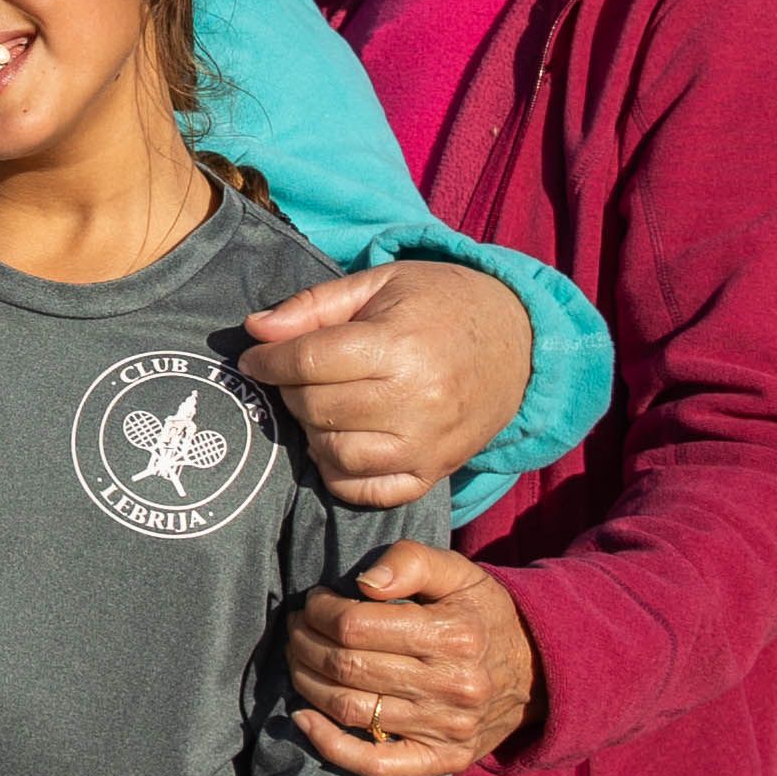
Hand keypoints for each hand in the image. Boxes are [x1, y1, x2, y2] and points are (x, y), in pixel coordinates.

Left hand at [239, 262, 530, 512]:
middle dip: (291, 391)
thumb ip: (315, 306)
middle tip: (295, 376)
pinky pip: (367, 491)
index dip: (269, 360)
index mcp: (400, 346)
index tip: (254, 359)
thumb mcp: (381, 284)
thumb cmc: (443, 304)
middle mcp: (416, 401)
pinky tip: (342, 442)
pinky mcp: (435, 473)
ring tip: (321, 406)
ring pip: (334, 454)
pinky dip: (341, 472)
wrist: (522, 343)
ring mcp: (426, 445)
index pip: (309, 361)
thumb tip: (256, 330)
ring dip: (312, 432)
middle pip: (316, 408)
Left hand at [286, 541, 539, 775]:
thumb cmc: (483, 615)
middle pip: (348, 668)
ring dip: (307, 682)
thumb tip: (363, 583)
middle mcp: (453, 687)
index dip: (320, 612)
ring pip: (352, 710)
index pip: (357, 626)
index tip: (314, 602)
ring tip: (299, 657)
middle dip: (306, 643)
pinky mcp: (443, 760)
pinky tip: (304, 719)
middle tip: (296, 628)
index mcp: (455, 635)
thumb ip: (411, 562)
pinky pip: (376, 764)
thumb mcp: (459, 572)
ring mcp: (447, 730)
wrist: (537, 671)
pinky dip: (330, 746)